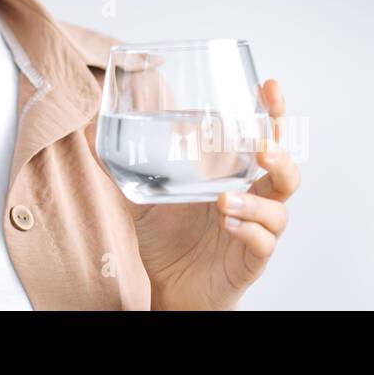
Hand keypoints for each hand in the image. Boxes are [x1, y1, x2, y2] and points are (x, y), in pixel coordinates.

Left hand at [129, 78, 299, 309]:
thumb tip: (88, 129)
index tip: (267, 86)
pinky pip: (263, 244)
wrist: (170, 287)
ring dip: (255, 200)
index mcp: (232, 174)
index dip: (271, 112)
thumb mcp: (140, 196)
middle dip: (280, 150)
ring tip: (225, 198)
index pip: (263, 136)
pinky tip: (227, 224)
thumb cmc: (167, 239)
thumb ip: (119, 165)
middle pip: (284, 169)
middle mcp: (251, 197)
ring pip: (278, 209)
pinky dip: (248, 231)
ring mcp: (255, 229)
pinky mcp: (250, 260)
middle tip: (262, 143)